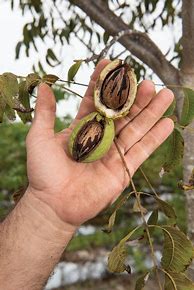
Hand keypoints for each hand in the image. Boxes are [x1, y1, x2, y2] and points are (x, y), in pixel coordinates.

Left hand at [26, 60, 173, 230]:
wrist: (53, 204)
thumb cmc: (43, 172)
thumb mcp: (39, 138)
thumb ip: (45, 112)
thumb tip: (43, 85)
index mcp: (82, 128)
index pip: (95, 101)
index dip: (103, 84)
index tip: (112, 64)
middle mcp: (101, 138)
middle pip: (122, 114)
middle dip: (135, 98)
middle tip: (148, 82)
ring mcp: (114, 154)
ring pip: (136, 129)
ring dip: (151, 113)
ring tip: (165, 95)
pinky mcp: (123, 170)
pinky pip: (142, 152)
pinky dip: (155, 138)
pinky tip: (168, 123)